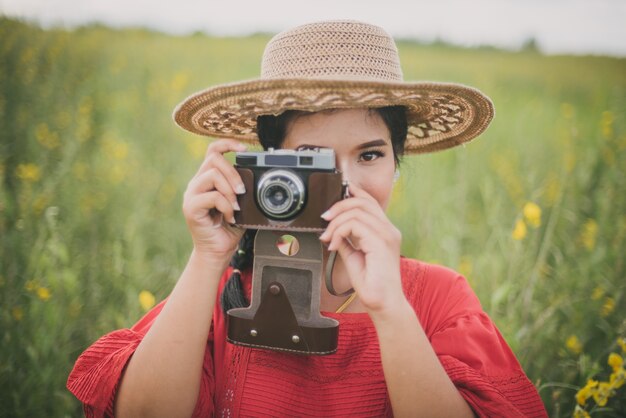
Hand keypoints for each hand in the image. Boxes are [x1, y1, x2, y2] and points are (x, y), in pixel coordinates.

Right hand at [182, 139, 246, 258]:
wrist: (218, 251)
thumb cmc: (229, 228)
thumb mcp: (241, 204)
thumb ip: (244, 189)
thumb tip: (258, 177)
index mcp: (207, 179)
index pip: (213, 151)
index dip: (228, 144)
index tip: (244, 148)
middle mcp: (197, 184)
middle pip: (213, 159)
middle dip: (233, 172)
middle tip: (242, 190)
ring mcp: (192, 195)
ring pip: (212, 175)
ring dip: (230, 190)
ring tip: (236, 205)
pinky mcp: (190, 208)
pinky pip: (212, 196)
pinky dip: (226, 205)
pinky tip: (230, 216)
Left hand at [319, 183, 404, 313]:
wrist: (382, 303)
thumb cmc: (371, 284)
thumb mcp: (354, 256)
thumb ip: (347, 241)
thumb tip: (333, 231)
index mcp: (385, 231)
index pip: (370, 202)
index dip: (354, 192)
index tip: (338, 194)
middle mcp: (389, 230)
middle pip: (362, 201)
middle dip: (339, 206)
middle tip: (325, 219)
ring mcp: (387, 235)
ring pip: (356, 211)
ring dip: (336, 223)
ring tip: (328, 238)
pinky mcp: (380, 242)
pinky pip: (354, 225)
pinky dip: (338, 232)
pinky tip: (333, 245)